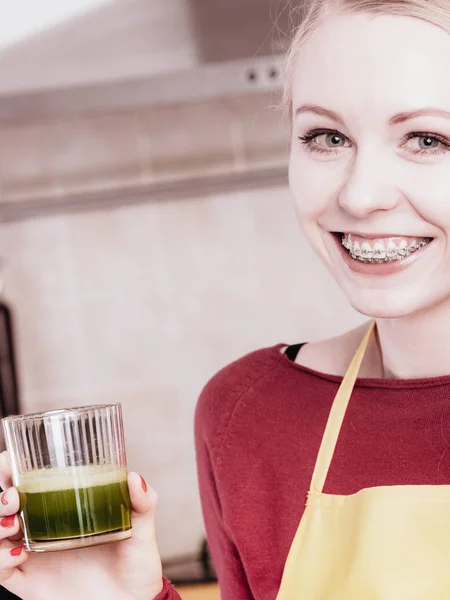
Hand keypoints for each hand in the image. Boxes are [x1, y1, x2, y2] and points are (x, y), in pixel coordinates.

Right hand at [0, 452, 163, 599]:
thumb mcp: (142, 530)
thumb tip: (134, 477)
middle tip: (13, 495)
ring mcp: (35, 554)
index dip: (14, 468)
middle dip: (2, 493)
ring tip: (14, 522)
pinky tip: (20, 553)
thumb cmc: (135, 564)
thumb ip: (142, 504)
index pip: (32, 480)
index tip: (12, 459)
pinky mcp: (30, 582)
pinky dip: (1, 559)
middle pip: (6, 503)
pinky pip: (1, 570)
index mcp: (66, 507)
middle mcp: (44, 527)